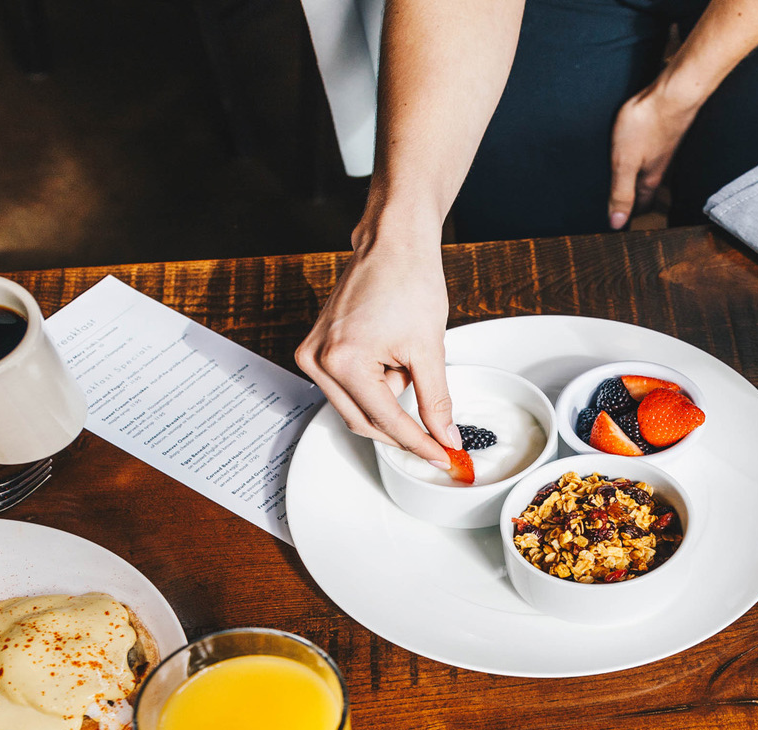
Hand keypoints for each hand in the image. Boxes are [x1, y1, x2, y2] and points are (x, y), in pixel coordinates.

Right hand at [294, 228, 458, 466]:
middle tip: (437, 437)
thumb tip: (445, 436)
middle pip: (363, 422)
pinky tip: (393, 359)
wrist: (393, 244)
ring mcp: (312, 354)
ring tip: (408, 362)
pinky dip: (375, 384)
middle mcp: (318, 360)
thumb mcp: (429, 348)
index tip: (441, 457)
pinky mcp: (317, 349)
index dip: (418, 443)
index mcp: (342, 360)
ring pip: (356, 407)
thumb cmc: (408, 279)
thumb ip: (436, 401)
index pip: (385, 419)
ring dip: (387, 399)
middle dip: (402, 428)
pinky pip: (348, 386)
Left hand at [607, 80, 701, 229]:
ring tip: (620, 184)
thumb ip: (620, 192)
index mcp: (649, 180)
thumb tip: (617, 224)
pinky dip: (639, 161)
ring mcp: (661, 150)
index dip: (628, 217)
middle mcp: (658, 168)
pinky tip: (631, 153)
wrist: (671, 94)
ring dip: (635, 180)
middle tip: (619, 208)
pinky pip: (649, 154)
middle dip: (633, 201)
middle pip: (645, 191)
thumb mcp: (625, 162)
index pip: (640, 207)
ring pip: (648, 172)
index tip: (618, 227)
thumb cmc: (647, 125)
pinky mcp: (660, 133)